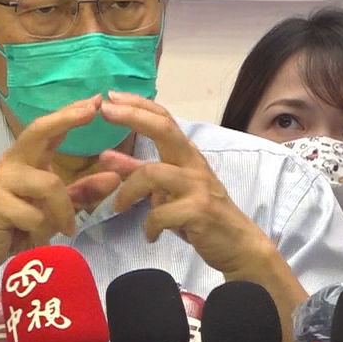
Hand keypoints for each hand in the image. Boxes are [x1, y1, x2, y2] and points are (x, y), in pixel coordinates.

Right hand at [0, 96, 120, 282]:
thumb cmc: (17, 226)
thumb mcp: (55, 209)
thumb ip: (82, 193)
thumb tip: (114, 177)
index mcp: (25, 159)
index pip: (47, 129)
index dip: (70, 113)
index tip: (96, 100)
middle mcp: (11, 163)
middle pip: (38, 131)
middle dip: (66, 118)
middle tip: (93, 110)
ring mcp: (1, 181)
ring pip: (49, 184)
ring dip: (62, 211)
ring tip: (63, 229)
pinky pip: (35, 214)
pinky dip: (43, 229)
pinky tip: (32, 237)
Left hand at [98, 91, 274, 273]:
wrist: (237, 244)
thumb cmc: (199, 214)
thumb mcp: (167, 190)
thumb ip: (137, 172)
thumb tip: (105, 155)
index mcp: (187, 155)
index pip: (164, 119)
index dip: (138, 104)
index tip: (111, 96)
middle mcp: (194, 164)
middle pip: (164, 130)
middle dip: (133, 116)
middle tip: (105, 112)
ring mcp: (198, 186)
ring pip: (153, 174)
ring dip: (128, 191)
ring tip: (119, 207)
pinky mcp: (199, 211)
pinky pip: (160, 213)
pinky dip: (149, 226)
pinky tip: (151, 235)